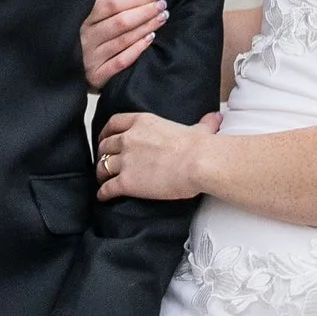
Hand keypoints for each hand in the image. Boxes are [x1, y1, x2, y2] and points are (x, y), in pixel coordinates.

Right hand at [81, 0, 166, 88]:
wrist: (63, 69)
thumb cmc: (80, 34)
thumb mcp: (84, 11)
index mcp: (81, 18)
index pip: (111, 4)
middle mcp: (84, 37)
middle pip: (120, 22)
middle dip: (145, 12)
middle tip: (163, 5)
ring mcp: (90, 58)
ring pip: (123, 40)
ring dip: (146, 27)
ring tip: (162, 17)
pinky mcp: (96, 76)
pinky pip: (120, 62)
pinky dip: (137, 49)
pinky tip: (151, 39)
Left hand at [94, 110, 219, 200]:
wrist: (198, 163)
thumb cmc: (199, 146)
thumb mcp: (199, 129)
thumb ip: (203, 124)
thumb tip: (214, 118)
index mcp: (142, 122)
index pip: (114, 123)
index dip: (106, 132)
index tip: (105, 137)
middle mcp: (129, 139)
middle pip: (105, 145)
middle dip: (103, 154)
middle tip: (106, 160)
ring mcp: (126, 160)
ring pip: (103, 166)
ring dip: (101, 173)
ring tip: (103, 179)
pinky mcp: (126, 182)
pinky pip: (107, 188)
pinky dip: (103, 193)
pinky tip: (103, 197)